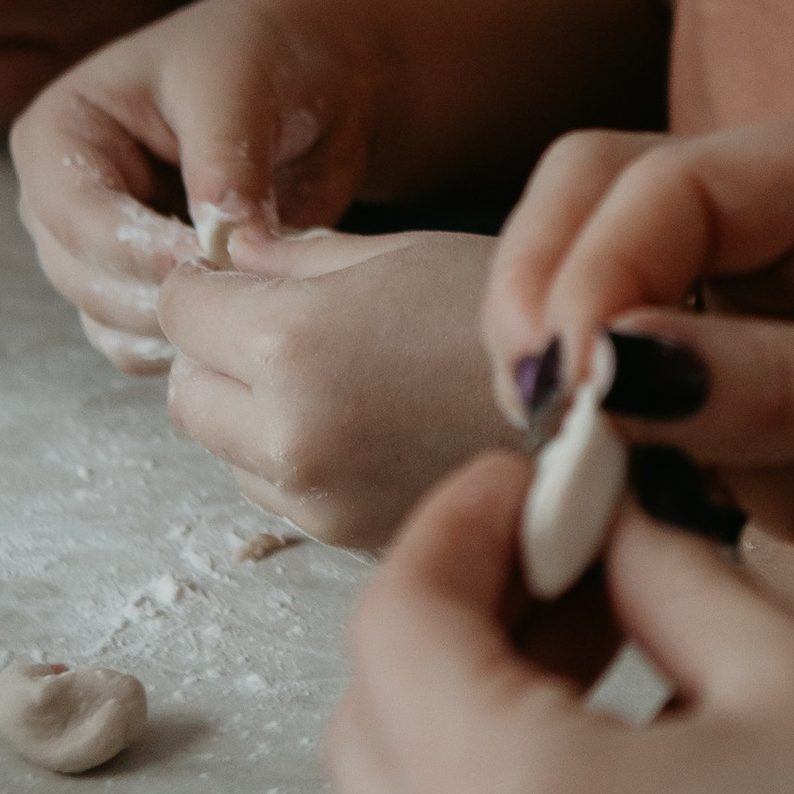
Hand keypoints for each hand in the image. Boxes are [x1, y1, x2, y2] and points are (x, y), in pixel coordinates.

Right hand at [10, 0, 391, 367]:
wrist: (313, 80)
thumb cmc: (261, 54)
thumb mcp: (238, 84)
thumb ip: (224, 162)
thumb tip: (224, 240)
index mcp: (58, 135)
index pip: (74, 213)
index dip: (136, 246)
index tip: (208, 257)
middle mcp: (63, 201)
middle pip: (83, 277)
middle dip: (161, 292)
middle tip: (245, 288)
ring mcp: (100, 252)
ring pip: (112, 320)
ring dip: (182, 323)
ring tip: (259, 292)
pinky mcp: (143, 288)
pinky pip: (146, 343)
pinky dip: (193, 343)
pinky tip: (253, 313)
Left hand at [161, 229, 510, 550]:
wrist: (617, 417)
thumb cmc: (524, 320)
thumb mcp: (406, 252)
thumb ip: (299, 258)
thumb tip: (234, 257)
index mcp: (293, 344)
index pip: (176, 307)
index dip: (206, 282)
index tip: (243, 274)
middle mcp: (287, 434)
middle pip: (183, 391)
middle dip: (215, 354)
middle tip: (285, 326)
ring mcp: (316, 501)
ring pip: (225, 451)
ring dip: (253, 415)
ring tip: (343, 382)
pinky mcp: (347, 541)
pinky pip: (282, 493)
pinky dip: (300, 461)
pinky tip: (373, 428)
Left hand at [331, 453, 793, 793]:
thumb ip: (663, 577)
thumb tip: (605, 527)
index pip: (399, 625)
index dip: (460, 524)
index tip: (539, 481)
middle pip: (368, 727)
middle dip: (449, 617)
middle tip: (568, 551)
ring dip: (466, 718)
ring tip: (604, 649)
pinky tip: (627, 766)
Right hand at [480, 102, 793, 687]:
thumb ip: (784, 388)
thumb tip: (607, 372)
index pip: (672, 180)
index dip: (595, 266)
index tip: (567, 378)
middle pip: (610, 221)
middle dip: (550, 300)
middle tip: (533, 416)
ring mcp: (784, 342)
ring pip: (612, 330)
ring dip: (567, 393)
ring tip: (558, 482)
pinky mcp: (775, 448)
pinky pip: (650, 437)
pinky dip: (609, 470)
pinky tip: (604, 518)